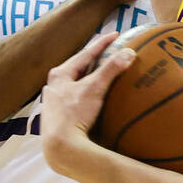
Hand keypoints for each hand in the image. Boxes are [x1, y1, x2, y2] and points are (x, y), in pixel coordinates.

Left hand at [41, 33, 134, 174]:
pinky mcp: (58, 118)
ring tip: (101, 75)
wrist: (60, 147)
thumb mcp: (94, 89)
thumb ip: (111, 69)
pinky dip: (86, 96)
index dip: (102, 44)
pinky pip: (75, 100)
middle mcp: (53, 87)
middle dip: (93, 60)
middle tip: (108, 52)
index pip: (85, 54)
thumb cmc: (74, 115)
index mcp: (59, 75)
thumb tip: (129, 52)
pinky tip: (93, 101)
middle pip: (77, 68)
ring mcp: (54, 103)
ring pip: (75, 85)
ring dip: (88, 79)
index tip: (116, 35)